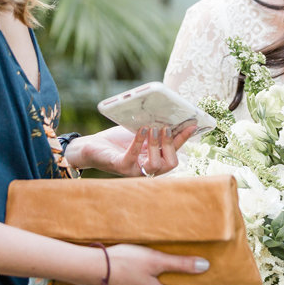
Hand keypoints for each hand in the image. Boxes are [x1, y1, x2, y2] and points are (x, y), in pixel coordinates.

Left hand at [65, 124, 197, 176]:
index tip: (192, 125)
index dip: (184, 139)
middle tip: (166, 127)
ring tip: (153, 129)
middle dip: (171, 145)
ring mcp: (134, 170)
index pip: (174, 151)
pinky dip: (138, 142)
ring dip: (156, 145)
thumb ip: (154, 128)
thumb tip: (169, 114)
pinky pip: (133, 158)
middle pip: (170, 163)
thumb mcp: (139, 133)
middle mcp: (147, 168)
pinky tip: (141, 130)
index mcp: (155, 159)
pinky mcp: (120, 167)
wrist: (91, 147)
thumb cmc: (116, 141)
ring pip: (155, 165)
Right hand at [101, 244, 208, 284]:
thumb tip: (205, 267)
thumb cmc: (125, 262)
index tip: (177, 271)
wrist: (92, 268)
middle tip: (155, 264)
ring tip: (138, 268)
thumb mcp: (156, 259)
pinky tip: (125, 275)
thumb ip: (181, 264)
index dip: (181, 282)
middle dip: (161, 282)